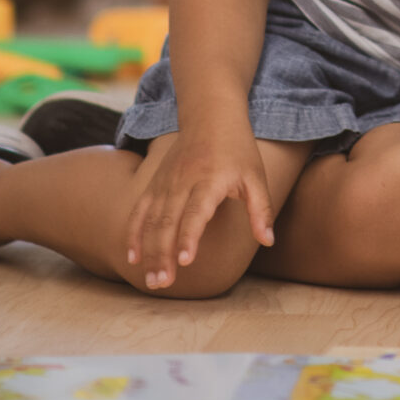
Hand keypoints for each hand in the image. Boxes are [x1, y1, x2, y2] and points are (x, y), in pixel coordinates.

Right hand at [125, 125, 273, 291]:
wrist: (210, 115)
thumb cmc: (237, 149)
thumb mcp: (255, 176)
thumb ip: (260, 210)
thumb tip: (268, 241)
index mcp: (209, 180)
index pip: (196, 212)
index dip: (189, 236)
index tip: (185, 261)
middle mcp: (182, 182)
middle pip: (168, 222)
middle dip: (163, 255)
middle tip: (162, 283)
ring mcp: (165, 183)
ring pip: (151, 221)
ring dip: (148, 252)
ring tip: (150, 280)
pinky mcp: (154, 184)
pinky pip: (139, 211)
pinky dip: (133, 234)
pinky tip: (132, 257)